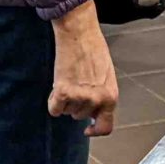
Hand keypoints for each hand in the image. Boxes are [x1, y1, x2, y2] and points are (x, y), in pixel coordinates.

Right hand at [50, 3, 117, 136]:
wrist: (79, 32)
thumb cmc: (93, 48)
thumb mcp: (106, 76)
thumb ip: (102, 95)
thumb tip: (94, 112)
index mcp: (111, 97)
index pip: (105, 127)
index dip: (95, 131)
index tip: (87, 130)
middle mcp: (97, 100)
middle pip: (80, 117)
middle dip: (77, 103)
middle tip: (76, 84)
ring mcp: (80, 97)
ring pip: (67, 112)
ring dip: (65, 100)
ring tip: (69, 80)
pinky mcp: (63, 91)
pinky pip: (54, 109)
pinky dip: (53, 101)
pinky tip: (57, 86)